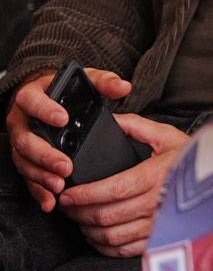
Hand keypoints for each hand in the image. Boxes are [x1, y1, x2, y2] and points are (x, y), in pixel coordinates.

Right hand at [6, 68, 132, 211]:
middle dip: (45, 155)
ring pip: (24, 161)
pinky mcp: (24, 159)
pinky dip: (38, 190)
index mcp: (32, 97)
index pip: (32, 102)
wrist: (46, 98)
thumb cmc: (66, 91)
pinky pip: (27, 177)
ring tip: (60, 185)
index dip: (45, 111)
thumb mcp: (85, 80)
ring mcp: (20, 142)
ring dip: (41, 175)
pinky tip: (50, 200)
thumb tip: (124, 86)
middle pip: (26, 140)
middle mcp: (21, 120)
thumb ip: (104, 82)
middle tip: (65, 165)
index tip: (63, 119)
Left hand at [56, 113, 189, 257]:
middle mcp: (158, 202)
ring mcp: (159, 224)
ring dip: (89, 230)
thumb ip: (136, 126)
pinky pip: (124, 249)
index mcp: (157, 175)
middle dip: (79, 212)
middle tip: (67, 206)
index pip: (112, 190)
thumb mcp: (167, 134)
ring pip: (112, 236)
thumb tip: (110, 120)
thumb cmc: (192, 156)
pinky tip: (98, 234)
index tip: (67, 194)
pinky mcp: (160, 238)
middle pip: (107, 215)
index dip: (84, 195)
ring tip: (80, 219)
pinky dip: (104, 246)